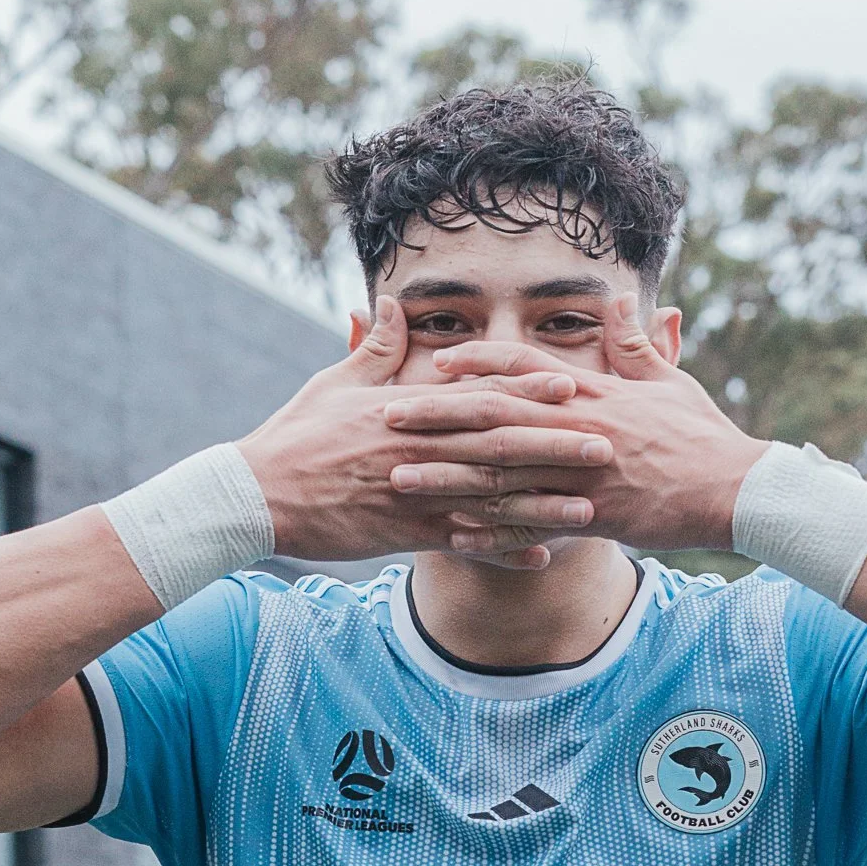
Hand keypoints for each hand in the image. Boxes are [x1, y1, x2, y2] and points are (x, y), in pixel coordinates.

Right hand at [235, 296, 614, 569]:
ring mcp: (414, 492)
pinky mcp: (403, 532)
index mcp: (407, 409)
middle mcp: (419, 449)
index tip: (571, 382)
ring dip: (543, 503)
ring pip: (490, 498)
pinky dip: (503, 553)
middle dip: (555, 444)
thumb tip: (389, 306)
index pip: (477, 394)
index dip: (527, 388)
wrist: (259, 494)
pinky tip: (542, 559)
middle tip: (607, 443)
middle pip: (499, 446)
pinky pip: (463, 544)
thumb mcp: (335, 384)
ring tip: (590, 507)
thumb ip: (373, 349)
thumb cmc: (296, 436)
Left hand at [382, 296, 767, 556]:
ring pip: (501, 473)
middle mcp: (580, 429)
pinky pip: (532, 525)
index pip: (525, 369)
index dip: (477, 363)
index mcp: (595, 393)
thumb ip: (635, 344)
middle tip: (388, 416)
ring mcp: (583, 474)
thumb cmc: (703, 435)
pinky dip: (491, 531)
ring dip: (446, 476)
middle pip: (495, 417)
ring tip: (399, 477)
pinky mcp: (593, 516)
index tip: (435, 361)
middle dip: (438, 416)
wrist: (736, 489)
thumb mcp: (670, 381)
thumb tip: (619, 300)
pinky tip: (452, 535)